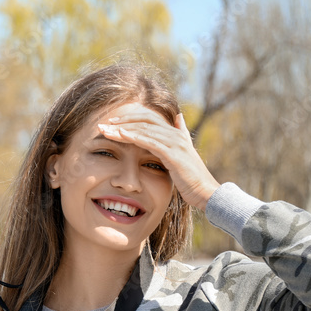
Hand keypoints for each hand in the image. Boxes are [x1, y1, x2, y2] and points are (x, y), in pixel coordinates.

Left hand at [98, 107, 219, 209]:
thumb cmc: (192, 179)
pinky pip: (148, 141)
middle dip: (123, 120)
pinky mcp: (173, 153)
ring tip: (105, 130)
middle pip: (144, 119)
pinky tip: (119, 135)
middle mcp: (175, 134)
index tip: (113, 122)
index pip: (149, 118)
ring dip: (122, 128)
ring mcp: (175, 142)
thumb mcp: (183, 155)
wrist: (206, 192)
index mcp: (176, 133)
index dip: (131, 118)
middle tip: (104, 124)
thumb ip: (180, 136)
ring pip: (144, 129)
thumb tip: (179, 118)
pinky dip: (133, 136)